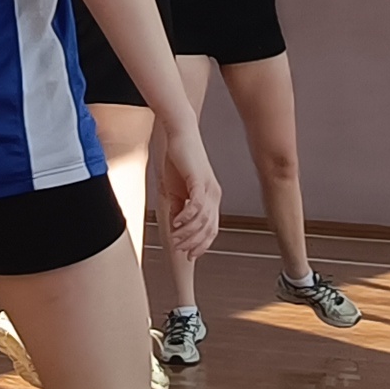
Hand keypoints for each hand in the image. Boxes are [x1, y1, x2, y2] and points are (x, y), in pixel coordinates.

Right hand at [160, 112, 219, 258]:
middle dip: (194, 243)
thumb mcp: (176, 189)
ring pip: (202, 220)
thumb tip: (175, 226)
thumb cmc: (178, 158)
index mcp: (211, 198)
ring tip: (175, 238)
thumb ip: (177, 208)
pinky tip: (176, 223)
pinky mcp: (200, 180)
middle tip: (179, 249)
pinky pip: (196, 206)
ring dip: (187, 233)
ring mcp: (209, 188)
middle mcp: (214, 195)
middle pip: (209, 229)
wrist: (180, 134)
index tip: (189, 254)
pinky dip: (186, 218)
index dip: (201, 244)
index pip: (211, 229)